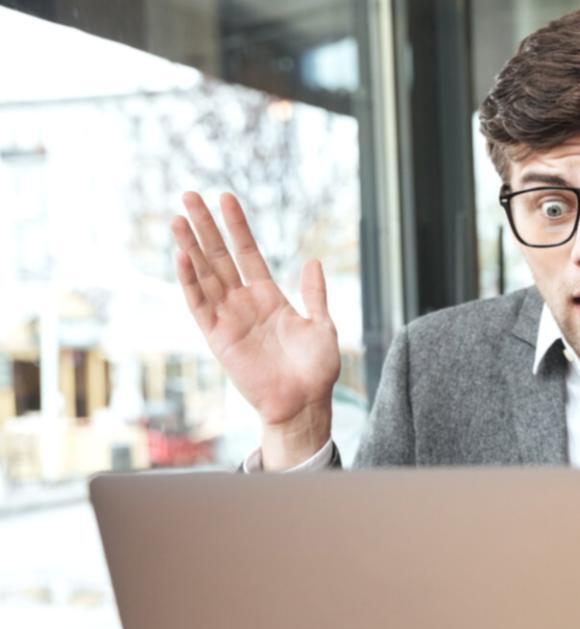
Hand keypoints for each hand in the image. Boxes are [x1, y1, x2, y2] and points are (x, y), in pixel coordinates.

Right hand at [172, 192, 339, 468]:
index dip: (237, 226)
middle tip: (190, 195)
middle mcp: (245, 303)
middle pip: (220, 257)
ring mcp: (229, 318)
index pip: (248, 253)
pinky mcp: (217, 337)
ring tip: (178, 217)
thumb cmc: (316, 370)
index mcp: (269, 297)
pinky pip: (199, 305)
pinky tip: (181, 256)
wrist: (304, 403)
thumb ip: (315, 294)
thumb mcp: (323, 326)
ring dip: (191, 247)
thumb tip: (313, 262)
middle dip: (205, 227)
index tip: (225, 198)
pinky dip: (189, 281)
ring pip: (205, 275)